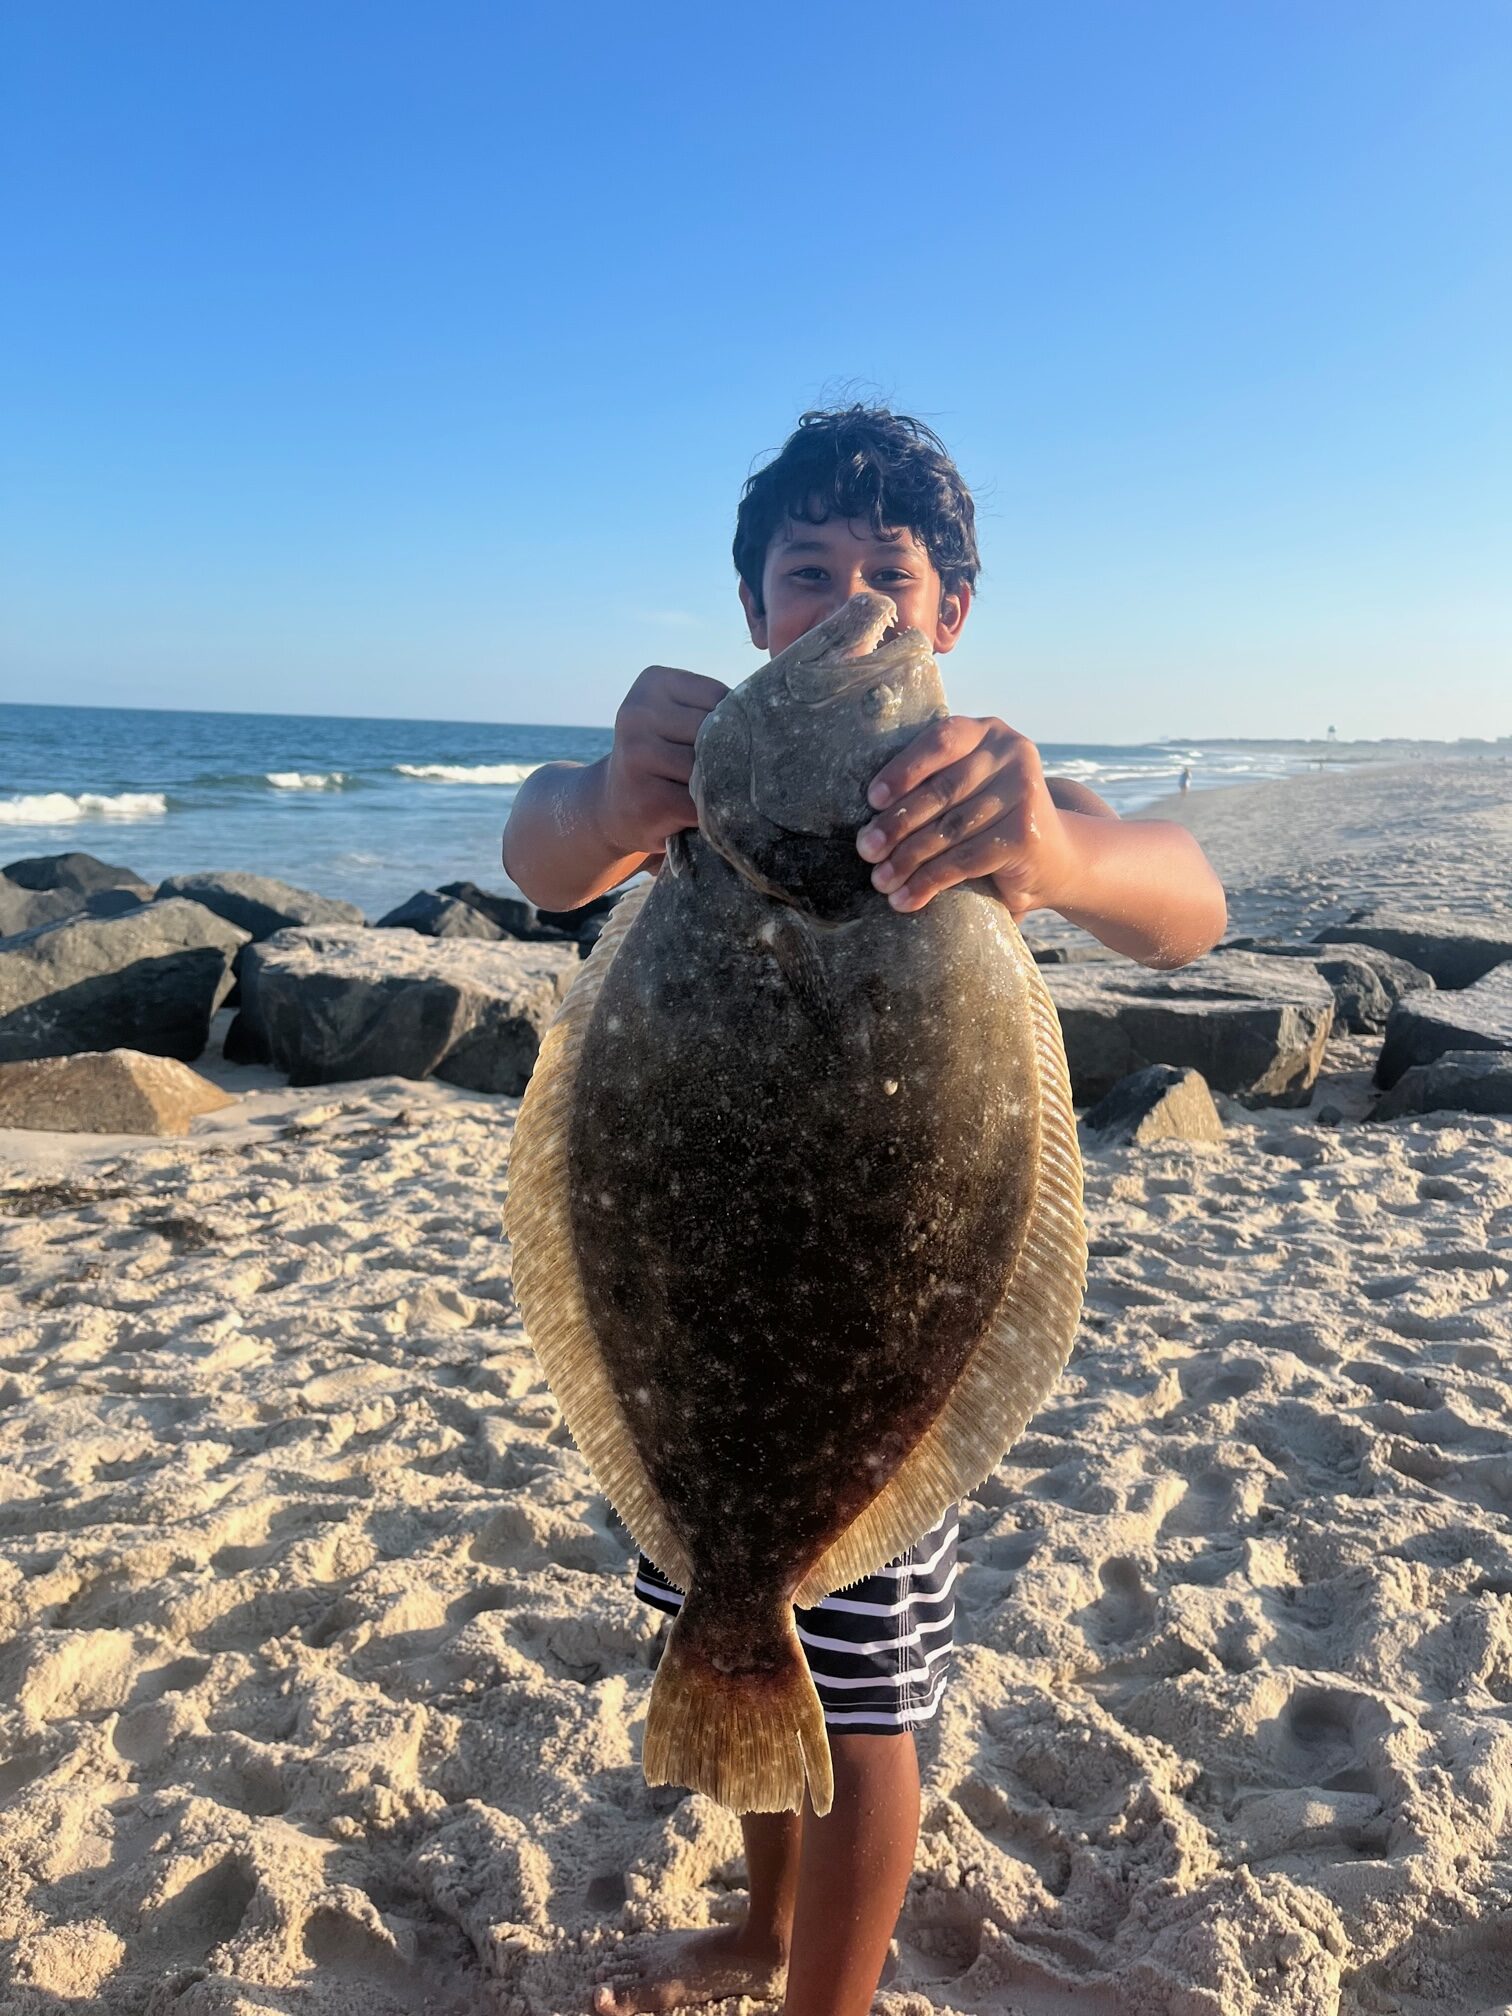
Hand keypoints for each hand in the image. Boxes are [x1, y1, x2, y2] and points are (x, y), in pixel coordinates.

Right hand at [593, 666, 728, 858]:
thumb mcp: (679, 718)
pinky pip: (703, 804)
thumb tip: (773, 724)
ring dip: (722, 787)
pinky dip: (713, 814)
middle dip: (729, 755)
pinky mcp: (648, 798)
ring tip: (714, 793)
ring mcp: (638, 755)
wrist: (614, 805)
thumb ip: (715, 710)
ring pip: (711, 769)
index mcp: (653, 682)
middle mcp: (638, 713)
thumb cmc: (664, 757)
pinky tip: (704, 814)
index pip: (720, 697)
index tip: (722, 740)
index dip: (732, 723)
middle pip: (716, 733)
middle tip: (728, 772)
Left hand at [855, 716, 1076, 917]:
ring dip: (906, 859)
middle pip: (940, 791)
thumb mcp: (969, 787)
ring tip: (880, 880)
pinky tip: (905, 898)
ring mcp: (1023, 792)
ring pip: (948, 829)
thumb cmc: (992, 819)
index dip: (903, 770)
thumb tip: (868, 808)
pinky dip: (929, 882)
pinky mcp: (1024, 834)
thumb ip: (935, 780)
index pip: (940, 741)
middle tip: (866, 850)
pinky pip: (964, 860)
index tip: (872, 800)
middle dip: (896, 824)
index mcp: (989, 732)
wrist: (1055, 857)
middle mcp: (1012, 754)